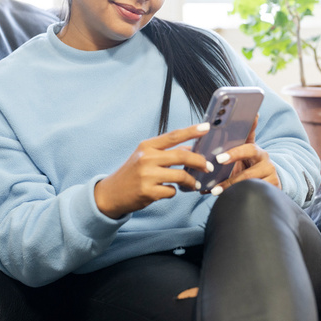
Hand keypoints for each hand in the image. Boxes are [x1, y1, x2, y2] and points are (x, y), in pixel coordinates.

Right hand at [94, 123, 212, 218]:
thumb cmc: (132, 173)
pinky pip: (172, 191)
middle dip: (200, 162)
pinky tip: (168, 191)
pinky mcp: (148, 192)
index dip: (192, 131)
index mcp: (147, 146)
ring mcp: (147, 175)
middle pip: (182, 155)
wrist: (111, 193)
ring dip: (191, 181)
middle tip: (209, 167)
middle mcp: (147, 158)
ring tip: (194, 184)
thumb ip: (166, 151)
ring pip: (181, 175)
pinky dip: (174, 192)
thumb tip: (190, 148)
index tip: (207, 128)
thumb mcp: (146, 157)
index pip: (173, 136)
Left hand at [208, 116, 280, 194]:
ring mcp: (269, 170)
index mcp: (252, 146)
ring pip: (250, 175)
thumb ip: (221, 156)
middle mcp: (263, 155)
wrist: (265, 190)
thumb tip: (195, 156)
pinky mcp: (272, 185)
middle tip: (219, 159)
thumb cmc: (245, 172)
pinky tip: (227, 197)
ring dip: (231, 182)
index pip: (250, 131)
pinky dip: (238, 193)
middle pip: (250, 150)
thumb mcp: (236, 162)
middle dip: (234, 154)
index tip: (249, 114)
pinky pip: (254, 189)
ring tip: (215, 189)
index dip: (250, 122)